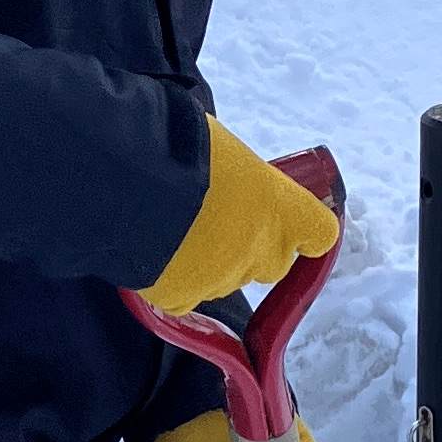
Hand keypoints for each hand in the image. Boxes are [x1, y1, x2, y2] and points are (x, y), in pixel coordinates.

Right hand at [136, 122, 340, 315]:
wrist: (121, 177)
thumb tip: (231, 183)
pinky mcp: (180, 298)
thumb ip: (240, 178)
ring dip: (211, 261)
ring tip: (173, 229)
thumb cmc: (174, 143)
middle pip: (272, 261)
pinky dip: (175, 280)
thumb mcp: (223, 150)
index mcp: (281, 208)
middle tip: (217, 219)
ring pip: (227, 278)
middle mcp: (261, 251)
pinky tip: (154, 251)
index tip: (293, 220)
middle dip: (253, 246)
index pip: (320, 233)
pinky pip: (185, 295)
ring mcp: (222, 280)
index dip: (306, 229)